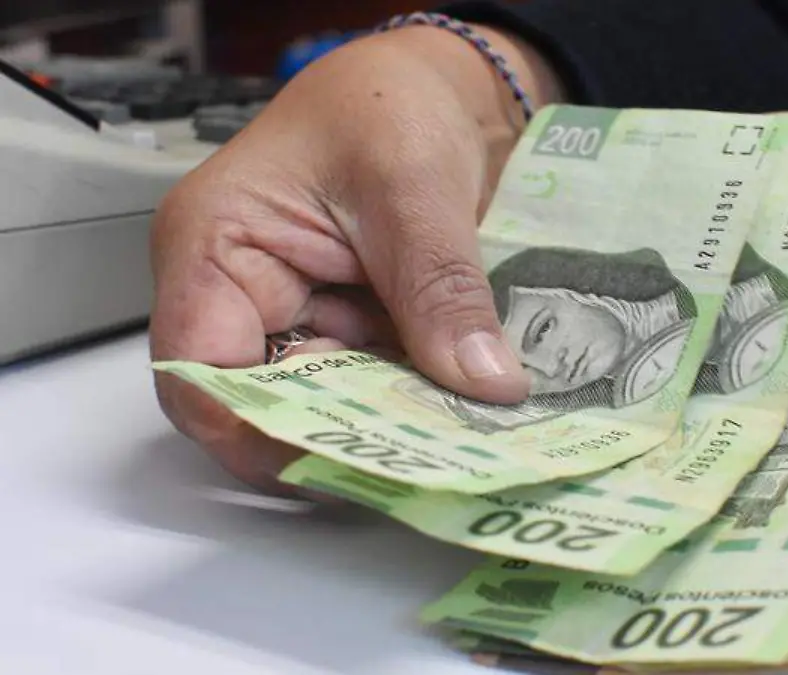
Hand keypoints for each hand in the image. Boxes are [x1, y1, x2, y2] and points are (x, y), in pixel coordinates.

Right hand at [149, 25, 562, 495]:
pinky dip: (417, 403)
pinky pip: (377, 386)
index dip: (257, 429)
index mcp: (213, 248)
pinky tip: (467, 418)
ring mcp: (302, 318)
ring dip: (391, 430)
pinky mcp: (353, 331)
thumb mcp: (412, 186)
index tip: (344, 459)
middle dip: (342, 440)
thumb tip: (482, 384)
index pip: (200, 370)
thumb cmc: (387, 103)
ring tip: (459, 449)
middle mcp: (244, 297)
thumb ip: (439, 285)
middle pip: (267, 404)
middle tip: (425, 464)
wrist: (435, 88)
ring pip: (331, 407)